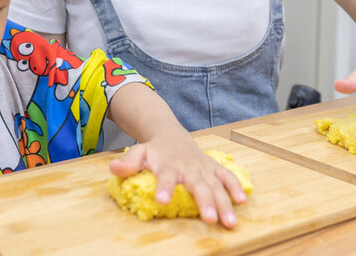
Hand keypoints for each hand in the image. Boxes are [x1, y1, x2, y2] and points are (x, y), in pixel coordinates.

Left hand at [108, 130, 246, 228]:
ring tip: (229, 222)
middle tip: (209, 219)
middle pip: (197, 185)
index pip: (166, 177)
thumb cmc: (154, 150)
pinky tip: (242, 201)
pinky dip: (235, 187)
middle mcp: (187, 167)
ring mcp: (202, 167)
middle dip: (205, 202)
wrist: (170, 133)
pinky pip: (226, 176)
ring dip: (224, 203)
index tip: (161, 200)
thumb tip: (113, 168)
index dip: (164, 188)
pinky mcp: (213, 168)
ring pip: (215, 185)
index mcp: (168, 165)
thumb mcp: (138, 152)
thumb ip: (127, 162)